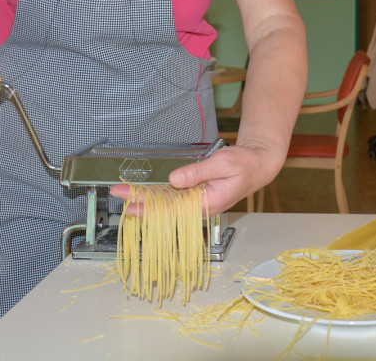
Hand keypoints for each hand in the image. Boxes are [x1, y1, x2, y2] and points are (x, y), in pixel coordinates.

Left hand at [111, 141, 279, 216]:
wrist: (259, 164)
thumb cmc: (245, 164)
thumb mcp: (222, 163)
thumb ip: (198, 172)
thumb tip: (174, 180)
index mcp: (207, 203)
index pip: (171, 211)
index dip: (148, 208)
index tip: (130, 205)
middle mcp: (200, 208)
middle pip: (165, 209)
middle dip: (140, 202)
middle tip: (117, 194)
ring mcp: (198, 203)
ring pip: (167, 205)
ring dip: (146, 199)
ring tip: (124, 194)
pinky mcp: (197, 196)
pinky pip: (174, 199)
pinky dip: (158, 196)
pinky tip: (143, 194)